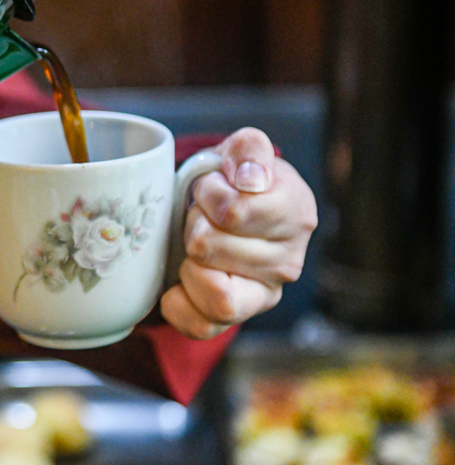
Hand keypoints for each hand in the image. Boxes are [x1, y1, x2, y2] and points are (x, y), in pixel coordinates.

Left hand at [160, 127, 317, 338]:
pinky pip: (201, 326)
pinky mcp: (238, 318)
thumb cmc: (234, 181)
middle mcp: (289, 262)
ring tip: (194, 250)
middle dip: (192, 226)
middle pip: (209, 249)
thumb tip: (248, 180)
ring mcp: (265, 295)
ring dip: (189, 266)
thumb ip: (249, 149)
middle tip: (199, 218)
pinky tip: (181, 279)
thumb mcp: (241, 151)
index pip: (233, 212)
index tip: (209, 189)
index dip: (207, 195)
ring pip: (215, 295)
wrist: (227, 210)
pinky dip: (179, 303)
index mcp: (295, 214)